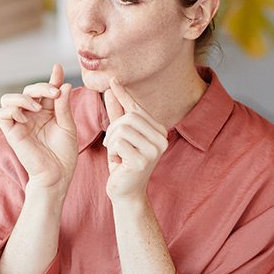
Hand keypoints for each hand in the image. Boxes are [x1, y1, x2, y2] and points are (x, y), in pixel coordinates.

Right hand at [0, 63, 76, 193]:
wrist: (57, 175)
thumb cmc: (64, 154)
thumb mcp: (67, 126)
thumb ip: (63, 105)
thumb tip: (64, 85)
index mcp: (47, 112)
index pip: (46, 90)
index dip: (52, 78)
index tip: (57, 68)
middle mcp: (32, 115)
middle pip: (28, 90)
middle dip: (40, 87)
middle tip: (54, 93)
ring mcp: (20, 123)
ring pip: (9, 98)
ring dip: (22, 97)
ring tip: (36, 107)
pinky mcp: (11, 132)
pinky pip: (2, 113)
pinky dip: (12, 110)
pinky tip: (26, 118)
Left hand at [102, 79, 167, 201]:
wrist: (126, 192)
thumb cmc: (123, 164)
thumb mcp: (120, 136)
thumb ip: (117, 113)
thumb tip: (111, 88)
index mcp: (159, 131)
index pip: (137, 108)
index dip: (123, 95)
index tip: (112, 80)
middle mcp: (162, 138)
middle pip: (129, 117)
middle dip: (113, 129)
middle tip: (112, 145)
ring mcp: (154, 150)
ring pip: (122, 128)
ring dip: (112, 141)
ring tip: (116, 154)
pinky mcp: (143, 161)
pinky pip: (118, 142)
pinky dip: (112, 151)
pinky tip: (118, 163)